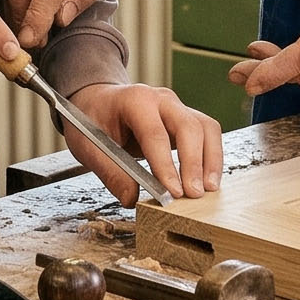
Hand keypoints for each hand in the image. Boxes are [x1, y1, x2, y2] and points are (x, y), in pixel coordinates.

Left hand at [64, 82, 221, 202]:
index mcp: (135, 100)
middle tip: (193, 194)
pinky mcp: (186, 118)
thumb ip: (110, 172)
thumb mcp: (88, 146)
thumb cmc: (92, 120)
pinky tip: (208, 180)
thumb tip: (132, 199)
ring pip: (205, 128)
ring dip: (210, 160)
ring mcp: (177, 107)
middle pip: (188, 127)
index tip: (172, 192)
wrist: (98, 101)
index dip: (165, 165)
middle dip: (193, 163)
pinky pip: (207, 134)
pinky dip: (211, 157)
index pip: (155, 133)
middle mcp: (161, 99)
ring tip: (208, 190)